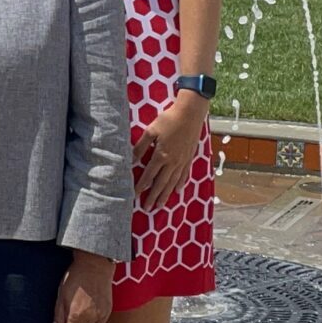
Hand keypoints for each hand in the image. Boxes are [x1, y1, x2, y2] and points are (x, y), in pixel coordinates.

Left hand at [54, 252, 111, 322]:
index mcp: (76, 316)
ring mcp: (101, 315)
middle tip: (66, 311)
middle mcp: (90, 318)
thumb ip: (58, 315)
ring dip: (81, 322)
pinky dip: (92, 318)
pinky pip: (98, 321)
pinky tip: (88, 306)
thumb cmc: (76, 278)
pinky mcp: (108, 311)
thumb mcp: (61, 295)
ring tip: (78, 305)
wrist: (95, 265)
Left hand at [135, 91, 209, 208]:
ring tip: (160, 205)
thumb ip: (140, 146)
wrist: (190, 114)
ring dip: (166, 195)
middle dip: (153, 197)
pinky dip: (180, 184)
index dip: (141, 187)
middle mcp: (172, 162)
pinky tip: (177, 190)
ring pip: (173, 182)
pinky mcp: (189, 157)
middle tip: (148, 209)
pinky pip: (184, 174)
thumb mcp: (151, 131)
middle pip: (161, 183)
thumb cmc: (168, 119)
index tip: (134, 196)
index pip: (148, 176)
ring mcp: (182, 161)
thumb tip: (131, 160)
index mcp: (161, 156)